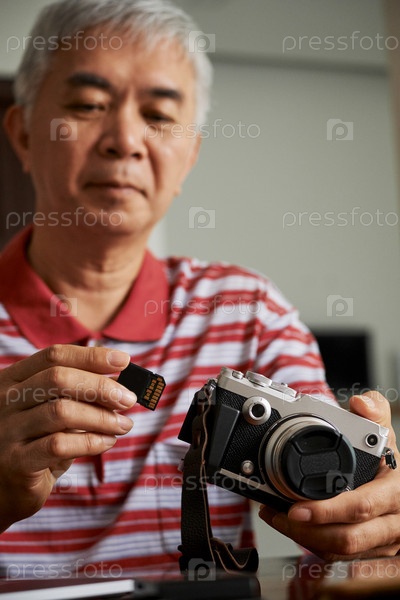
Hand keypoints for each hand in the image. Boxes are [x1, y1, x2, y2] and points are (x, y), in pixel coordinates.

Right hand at [0, 344, 135, 531]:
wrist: (1, 490)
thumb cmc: (34, 444)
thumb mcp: (49, 411)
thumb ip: (75, 395)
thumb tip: (121, 385)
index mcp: (13, 380)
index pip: (54, 356)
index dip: (91, 356)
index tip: (124, 360)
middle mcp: (5, 401)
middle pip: (59, 379)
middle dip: (101, 386)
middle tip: (128, 398)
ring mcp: (7, 431)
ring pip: (61, 412)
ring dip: (102, 417)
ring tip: (124, 424)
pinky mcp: (16, 462)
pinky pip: (60, 445)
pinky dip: (91, 442)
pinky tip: (107, 442)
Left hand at [259, 391, 399, 560]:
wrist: (395, 482)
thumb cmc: (387, 459)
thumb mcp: (384, 431)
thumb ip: (373, 410)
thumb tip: (361, 404)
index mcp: (394, 492)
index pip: (360, 507)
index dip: (327, 511)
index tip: (297, 508)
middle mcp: (392, 521)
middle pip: (346, 538)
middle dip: (306, 530)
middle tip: (280, 515)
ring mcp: (381, 541)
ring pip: (339, 552)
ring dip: (303, 539)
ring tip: (277, 517)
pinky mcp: (368, 551)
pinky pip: (338, 557)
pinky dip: (311, 544)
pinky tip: (292, 527)